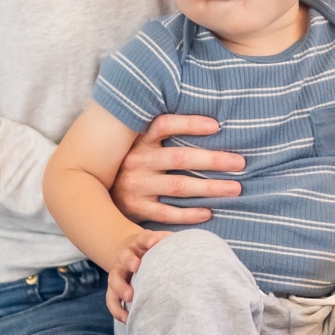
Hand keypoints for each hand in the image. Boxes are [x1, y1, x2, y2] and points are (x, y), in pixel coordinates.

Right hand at [103, 227, 174, 319]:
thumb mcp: (165, 243)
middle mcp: (126, 257)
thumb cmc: (156, 251)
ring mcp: (118, 273)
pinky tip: (126, 318)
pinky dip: (117, 309)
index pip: (142, 238)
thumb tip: (199, 248)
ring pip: (114, 279)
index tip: (153, 242)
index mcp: (140, 244)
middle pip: (124, 257)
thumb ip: (176, 245)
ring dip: (120, 287)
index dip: (147, 239)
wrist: (134, 254)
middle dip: (129, 260)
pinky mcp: (114, 289)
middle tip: (136, 266)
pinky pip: (111, 299)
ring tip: (130, 297)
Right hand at [113, 114, 243, 223]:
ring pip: (179, 186)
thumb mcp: (139, 143)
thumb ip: (161, 132)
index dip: (190, 124)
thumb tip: (207, 120)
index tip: (217, 126)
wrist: (93, 192)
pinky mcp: (136, 209)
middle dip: (213, 160)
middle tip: (240, 162)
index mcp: (140, 140)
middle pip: (180, 158)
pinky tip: (209, 212)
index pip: (165, 125)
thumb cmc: (131, 162)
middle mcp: (137, 161)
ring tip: (235, 187)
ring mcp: (136, 186)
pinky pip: (167, 213)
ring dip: (210, 187)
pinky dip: (189, 214)